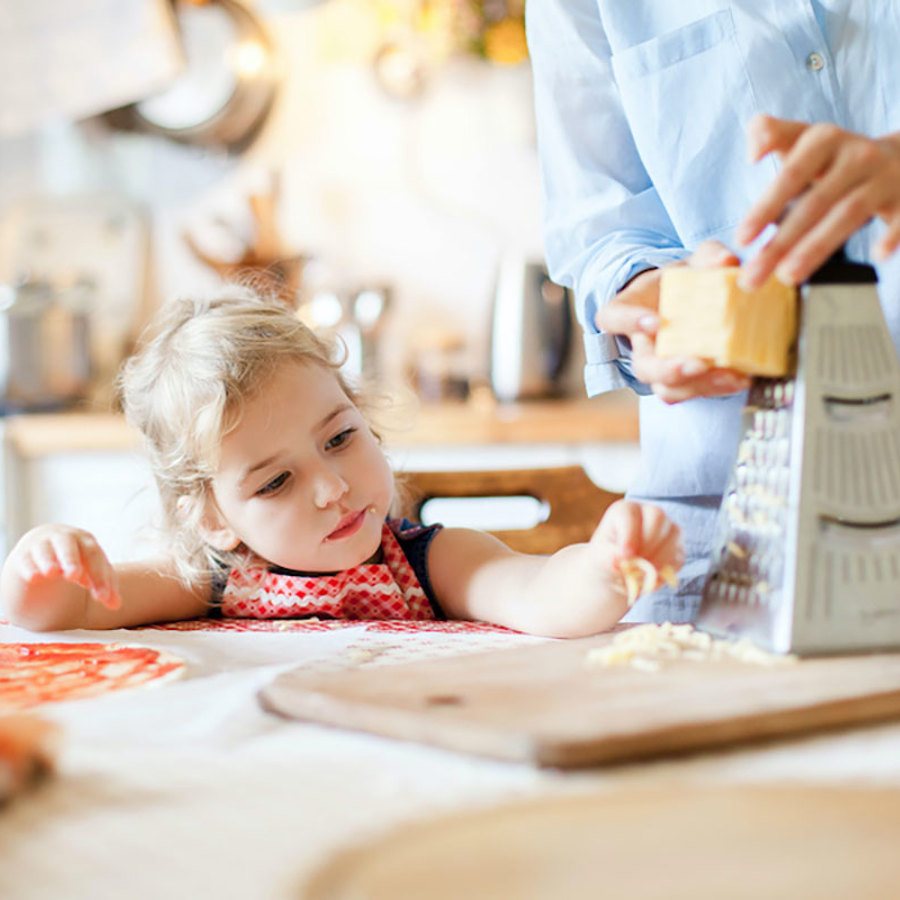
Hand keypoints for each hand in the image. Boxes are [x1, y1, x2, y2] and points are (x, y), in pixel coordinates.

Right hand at [4, 525, 120, 609]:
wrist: (47, 548)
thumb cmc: (78, 561)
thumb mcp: (93, 571)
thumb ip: (105, 588)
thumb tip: (116, 605)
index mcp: (85, 541)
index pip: (94, 555)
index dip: (99, 576)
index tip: (102, 598)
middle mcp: (63, 538)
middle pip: (68, 545)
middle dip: (71, 560)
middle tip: (73, 576)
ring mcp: (42, 545)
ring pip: (44, 550)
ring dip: (48, 561)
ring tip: (52, 573)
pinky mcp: (23, 556)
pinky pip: (25, 560)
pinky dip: (30, 568)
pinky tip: (35, 578)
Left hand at [590, 499, 682, 586]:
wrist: (620, 572)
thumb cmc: (607, 558)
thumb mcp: (600, 557)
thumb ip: (608, 556)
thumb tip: (621, 560)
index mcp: (625, 510)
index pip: (631, 514)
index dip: (629, 536)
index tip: (625, 557)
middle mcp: (649, 513)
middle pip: (658, 517)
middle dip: (648, 544)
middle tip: (636, 566)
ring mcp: (667, 528)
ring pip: (673, 535)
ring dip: (658, 559)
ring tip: (641, 576)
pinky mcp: (678, 547)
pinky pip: (679, 557)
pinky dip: (666, 571)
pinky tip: (651, 580)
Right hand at [595, 241, 750, 402]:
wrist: (691, 304)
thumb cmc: (682, 282)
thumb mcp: (693, 262)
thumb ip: (708, 256)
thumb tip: (726, 262)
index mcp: (629, 313)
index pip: (613, 318)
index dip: (629, 323)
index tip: (654, 322)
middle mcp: (641, 347)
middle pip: (643, 367)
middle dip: (668, 370)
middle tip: (696, 364)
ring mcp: (662, 370)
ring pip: (668, 389)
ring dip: (699, 386)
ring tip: (731, 377)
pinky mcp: (687, 383)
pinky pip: (695, 393)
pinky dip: (719, 388)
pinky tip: (742, 377)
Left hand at [737, 114, 899, 289]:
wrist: (896, 157)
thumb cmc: (830, 157)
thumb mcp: (800, 138)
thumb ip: (769, 134)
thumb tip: (753, 152)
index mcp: (825, 140)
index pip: (791, 175)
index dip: (766, 207)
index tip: (741, 239)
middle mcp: (856, 155)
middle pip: (815, 203)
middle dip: (781, 242)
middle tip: (753, 276)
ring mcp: (883, 177)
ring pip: (849, 214)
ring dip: (817, 247)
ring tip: (787, 277)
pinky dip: (892, 235)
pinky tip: (877, 255)